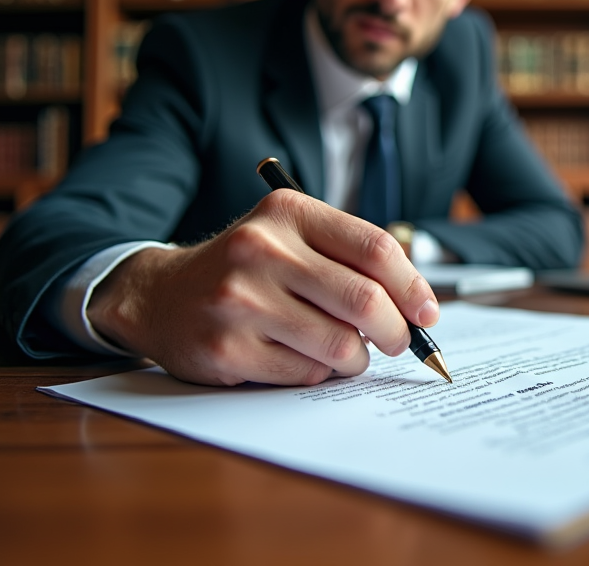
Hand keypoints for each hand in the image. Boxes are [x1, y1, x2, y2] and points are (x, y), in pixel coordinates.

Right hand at [85, 189, 439, 386]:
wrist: (159, 295)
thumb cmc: (247, 268)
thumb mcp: (291, 237)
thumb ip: (350, 258)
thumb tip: (419, 307)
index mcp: (288, 212)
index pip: (375, 249)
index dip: (414, 287)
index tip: (428, 313)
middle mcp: (262, 250)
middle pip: (365, 300)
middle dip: (396, 331)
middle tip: (399, 341)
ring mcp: (240, 300)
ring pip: (341, 345)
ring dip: (357, 357)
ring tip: (346, 351)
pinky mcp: (227, 348)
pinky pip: (307, 374)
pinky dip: (319, 373)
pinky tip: (301, 357)